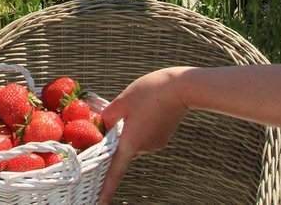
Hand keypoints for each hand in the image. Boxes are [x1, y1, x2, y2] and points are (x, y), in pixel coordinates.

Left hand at [98, 68, 191, 203]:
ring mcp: (154, 144)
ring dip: (128, 129)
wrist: (182, 88)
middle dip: (116, 139)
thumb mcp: (122, 101)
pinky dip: (139, 125)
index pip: (114, 172)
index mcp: (130, 143)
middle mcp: (143, 148)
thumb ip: (107, 117)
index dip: (105, 190)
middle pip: (121, 150)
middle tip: (120, 116)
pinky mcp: (162, 137)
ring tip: (136, 105)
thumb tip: (99, 126)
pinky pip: (143, 135)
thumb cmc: (150, 92)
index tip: (98, 204)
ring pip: (132, 140)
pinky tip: (145, 108)